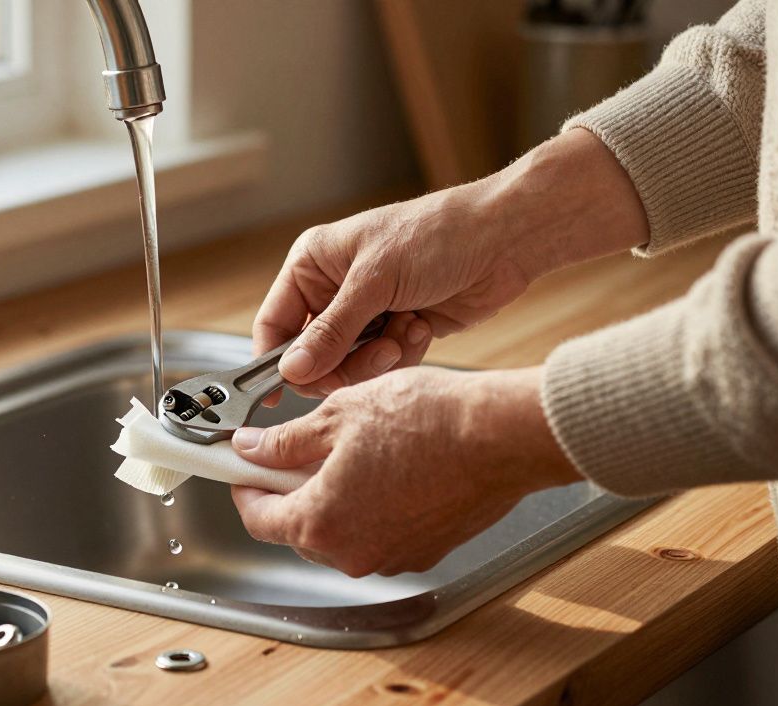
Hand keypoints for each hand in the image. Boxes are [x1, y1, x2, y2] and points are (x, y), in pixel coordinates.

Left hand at [230, 366, 581, 576]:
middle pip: (299, 529)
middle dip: (290, 490)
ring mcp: (392, 557)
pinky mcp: (425, 551)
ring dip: (334, 497)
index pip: (257, 518)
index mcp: (320, 522)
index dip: (244, 487)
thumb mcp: (338, 415)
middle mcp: (352, 553)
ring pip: (342, 532)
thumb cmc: (427, 420)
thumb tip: (252, 449)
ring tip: (350, 450)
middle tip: (295, 449)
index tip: (243, 466)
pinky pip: (381, 533)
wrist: (500, 435)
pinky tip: (388, 466)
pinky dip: (372, 506)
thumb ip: (285, 441)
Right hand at [257, 129, 648, 398]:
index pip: (274, 324)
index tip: (274, 397)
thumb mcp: (374, 282)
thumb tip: (290, 371)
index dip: (274, 360)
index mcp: (313, 265)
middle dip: (344, 362)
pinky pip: (383, 366)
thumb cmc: (435, 236)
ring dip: (379, 357)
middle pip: (312, 356)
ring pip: (349, 367)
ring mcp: (367, 313)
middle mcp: (334, 290)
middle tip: (378, 349)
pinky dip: (403, 353)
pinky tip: (421, 326)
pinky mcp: (397, 330)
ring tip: (405, 329)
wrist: (503, 240)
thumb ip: (330, 332)